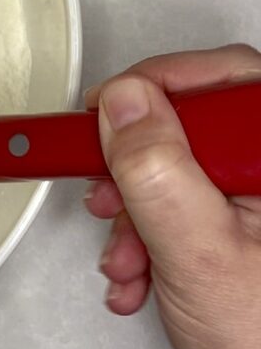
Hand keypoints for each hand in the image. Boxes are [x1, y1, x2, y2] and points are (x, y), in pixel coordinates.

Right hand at [84, 45, 260, 348]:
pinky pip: (174, 203)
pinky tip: (138, 271)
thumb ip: (157, 171)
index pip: (225, 78)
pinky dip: (141, 234)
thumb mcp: (197, 252)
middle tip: (105, 187)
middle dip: (133, 165)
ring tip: (125, 252)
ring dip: (132, 210)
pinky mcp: (231, 227)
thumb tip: (124, 103)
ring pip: (175, 166)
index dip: (155, 85)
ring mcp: (253, 201)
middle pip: (190, 123)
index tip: (102, 112)